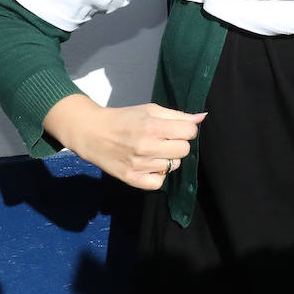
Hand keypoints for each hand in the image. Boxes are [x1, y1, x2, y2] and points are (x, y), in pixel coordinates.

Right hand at [42, 93, 205, 190]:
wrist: (92, 133)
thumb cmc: (124, 118)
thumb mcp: (150, 110)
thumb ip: (178, 115)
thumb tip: (201, 118)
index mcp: (153, 127)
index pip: (190, 133)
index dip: (186, 130)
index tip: (175, 129)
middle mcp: (147, 147)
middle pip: (184, 150)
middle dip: (177, 144)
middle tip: (163, 140)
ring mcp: (139, 165)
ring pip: (173, 166)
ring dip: (167, 159)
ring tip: (152, 151)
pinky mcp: (131, 179)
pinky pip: (159, 183)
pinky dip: (158, 176)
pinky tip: (149, 166)